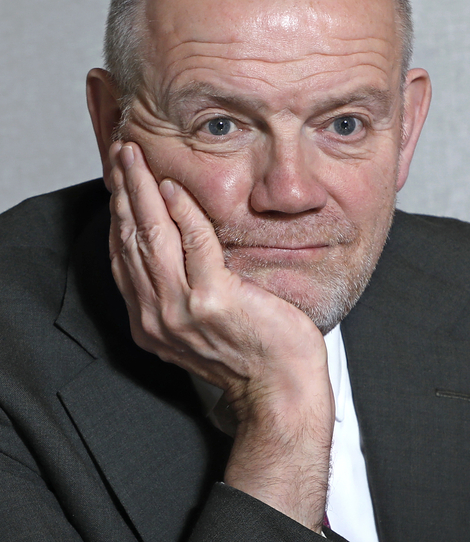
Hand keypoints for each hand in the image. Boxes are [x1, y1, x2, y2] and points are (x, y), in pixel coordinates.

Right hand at [108, 141, 333, 530]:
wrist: (279, 388)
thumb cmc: (252, 352)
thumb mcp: (203, 323)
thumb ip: (183, 290)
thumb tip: (180, 247)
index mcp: (151, 320)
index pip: (125, 256)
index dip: (118, 213)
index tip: (118, 179)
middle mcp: (156, 316)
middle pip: (130, 239)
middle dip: (122, 191)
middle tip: (120, 153)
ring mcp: (180, 310)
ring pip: (151, 236)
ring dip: (139, 190)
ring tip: (134, 156)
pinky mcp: (212, 301)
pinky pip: (193, 245)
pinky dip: (180, 212)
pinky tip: (170, 186)